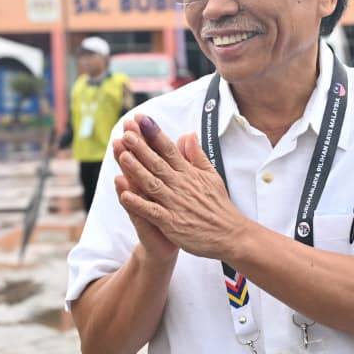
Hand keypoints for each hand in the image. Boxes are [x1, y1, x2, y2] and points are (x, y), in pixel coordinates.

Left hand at [115, 115, 244, 259]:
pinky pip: (152, 211)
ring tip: (122, 155)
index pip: (169, 149)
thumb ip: (197, 155)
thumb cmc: (218, 205)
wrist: (230, 234)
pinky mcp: (172, 223)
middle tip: (127, 132)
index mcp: (189, 173)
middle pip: (157, 163)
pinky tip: (124, 195)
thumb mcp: (211, 175)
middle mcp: (181, 185)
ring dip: (137, 170)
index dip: (154, 133)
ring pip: (152, 184)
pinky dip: (138, 203)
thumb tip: (188, 133)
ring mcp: (176, 204)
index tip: (142, 119)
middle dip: (141, 147)